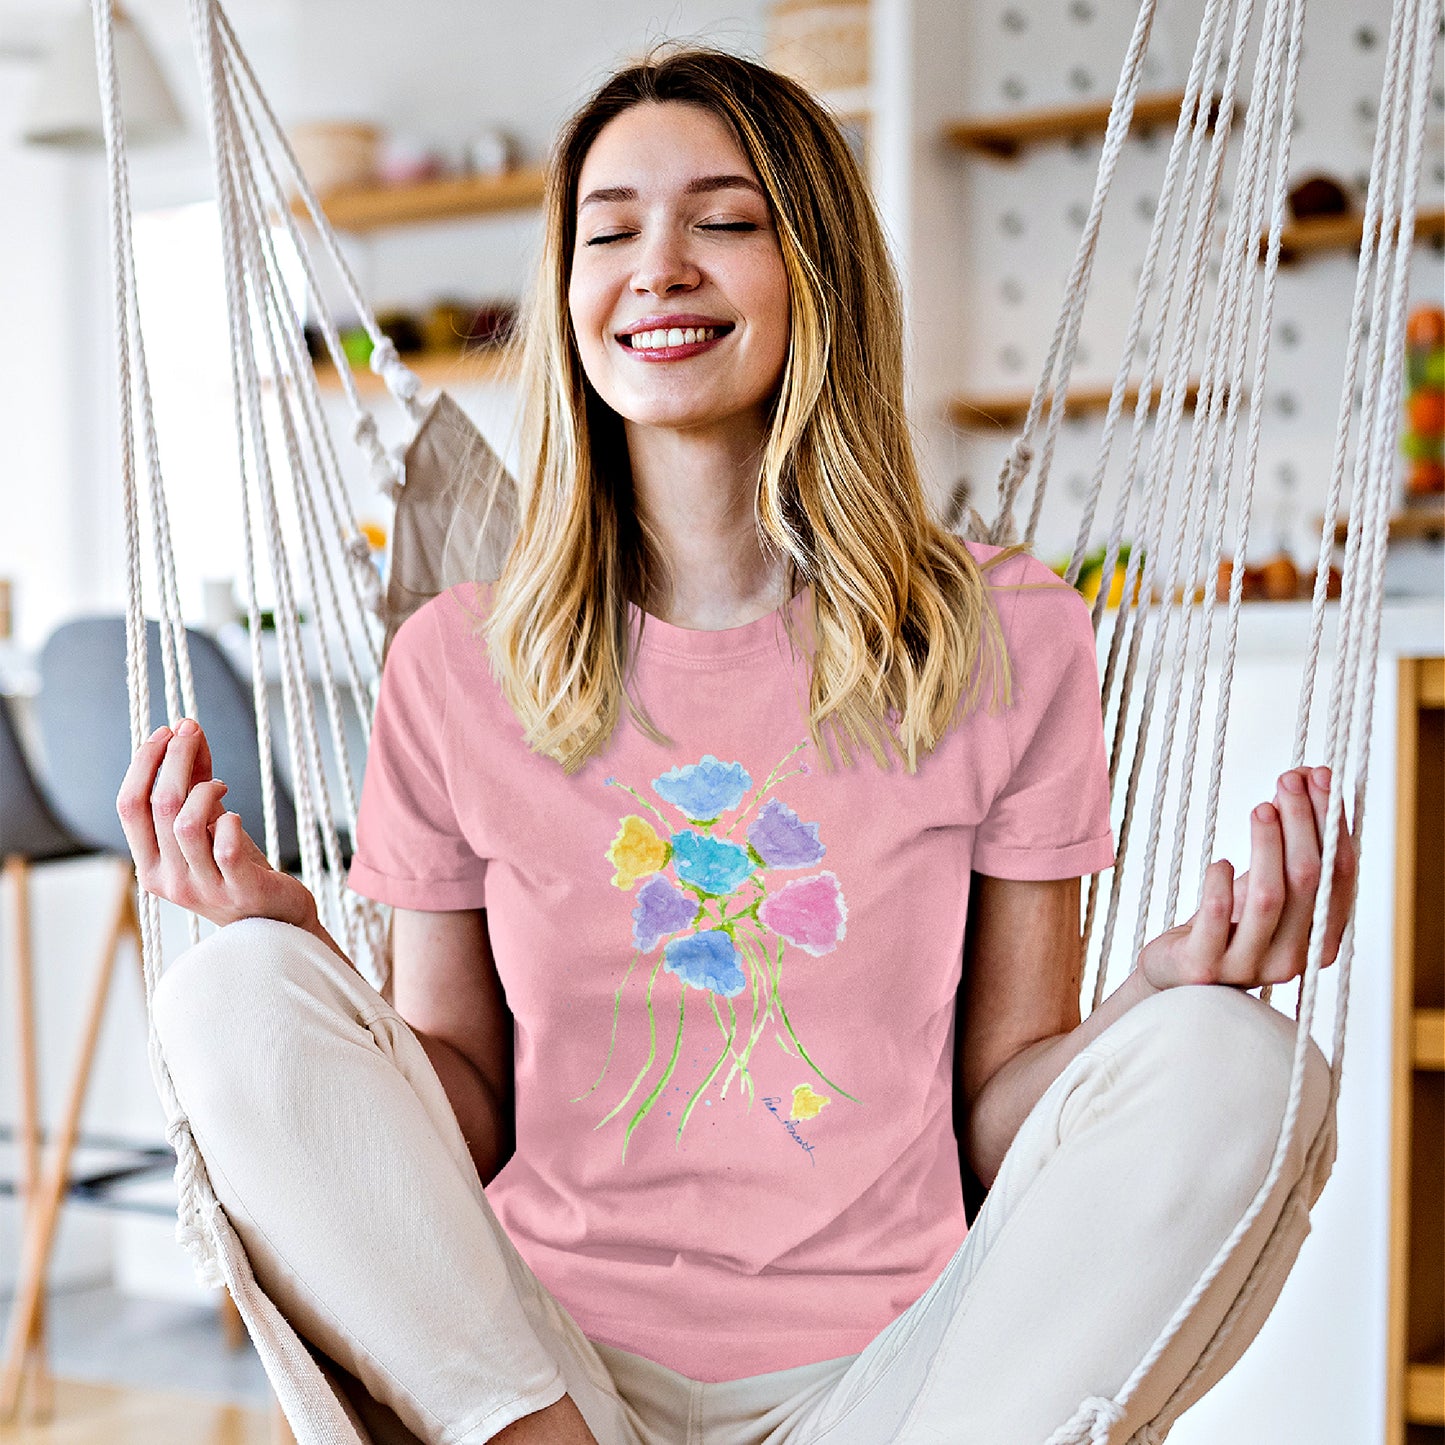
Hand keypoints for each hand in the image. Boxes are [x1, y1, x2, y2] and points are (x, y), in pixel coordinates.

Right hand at [115, 717, 316, 931]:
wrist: (276, 916)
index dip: (144, 763)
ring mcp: (203, 888)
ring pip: (186, 824)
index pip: (128, 806)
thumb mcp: (207, 822)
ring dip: (205, 789)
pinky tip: (235, 816)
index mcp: (149, 865)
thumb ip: (194, 780)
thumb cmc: (237, 866)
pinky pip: (225, 846)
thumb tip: (186, 728)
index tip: (166, 731)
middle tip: (192, 733)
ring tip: (220, 785)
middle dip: (175, 758)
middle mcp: (169, 880)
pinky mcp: (239, 889)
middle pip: (159, 806)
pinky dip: (229, 821)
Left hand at [1139, 765, 1357, 990]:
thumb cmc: (1229, 920)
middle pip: (1308, 881)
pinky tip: (1219, 861)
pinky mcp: (1204, 967)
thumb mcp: (1266, 882)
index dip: (1334, 824)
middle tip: (1287, 781)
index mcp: (1320, 940)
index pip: (1340, 876)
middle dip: (1302, 824)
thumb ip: (1290, 840)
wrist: (1176, 972)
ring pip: (1269, 897)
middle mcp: (1293, 960)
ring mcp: (1247, 967)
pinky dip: (1219, 882)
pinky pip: (1217, 916)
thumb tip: (1306, 774)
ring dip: (1267, 845)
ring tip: (1261, 807)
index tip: (1320, 777)